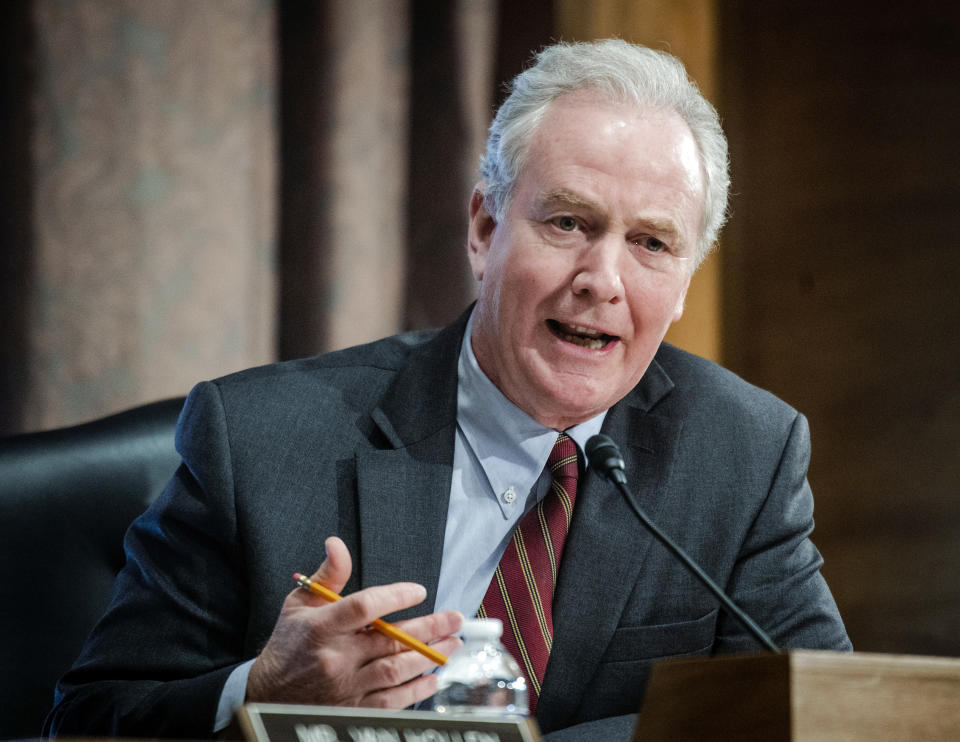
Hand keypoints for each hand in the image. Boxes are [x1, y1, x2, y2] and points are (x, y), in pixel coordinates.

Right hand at [246, 536, 462, 708]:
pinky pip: (391, 701)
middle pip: (391, 640)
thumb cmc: (289, 644)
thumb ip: (327, 575)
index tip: (419, 590)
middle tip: (455, 619)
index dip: (396, 597)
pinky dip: (416, 690)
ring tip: (452, 643)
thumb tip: (336, 543)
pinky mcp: (352, 709)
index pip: (364, 607)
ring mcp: (345, 687)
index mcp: (321, 627)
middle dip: (430, 628)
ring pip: (396, 670)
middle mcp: (335, 658)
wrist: (266, 696)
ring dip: (429, 656)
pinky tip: (433, 676)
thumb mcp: (299, 603)